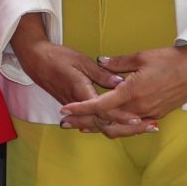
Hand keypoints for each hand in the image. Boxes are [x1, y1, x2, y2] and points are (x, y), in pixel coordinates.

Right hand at [4, 17, 146, 135]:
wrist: (35, 61)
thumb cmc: (57, 57)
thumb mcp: (81, 61)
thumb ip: (101, 73)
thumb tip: (121, 83)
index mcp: (81, 92)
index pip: (105, 110)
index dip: (123, 116)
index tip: (139, 119)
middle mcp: (79, 105)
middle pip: (105, 123)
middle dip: (129, 127)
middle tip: (151, 127)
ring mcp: (76, 109)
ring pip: (100, 125)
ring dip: (122, 128)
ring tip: (142, 128)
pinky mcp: (75, 108)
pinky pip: (94, 121)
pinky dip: (110, 125)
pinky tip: (122, 126)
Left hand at [68, 44, 186, 134]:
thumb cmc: (171, 60)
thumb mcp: (141, 57)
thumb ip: (118, 63)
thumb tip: (101, 62)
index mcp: (132, 93)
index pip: (100, 104)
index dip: (80, 108)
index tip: (65, 110)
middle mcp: (139, 108)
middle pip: (106, 121)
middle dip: (84, 122)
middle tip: (66, 123)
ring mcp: (149, 114)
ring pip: (119, 128)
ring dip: (99, 127)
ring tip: (82, 127)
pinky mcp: (157, 115)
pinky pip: (132, 126)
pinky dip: (118, 127)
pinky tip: (108, 124)